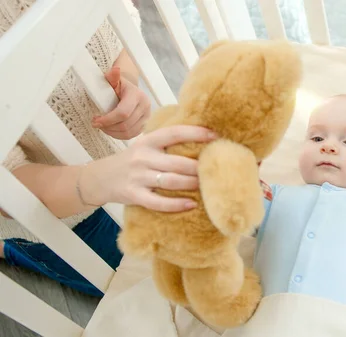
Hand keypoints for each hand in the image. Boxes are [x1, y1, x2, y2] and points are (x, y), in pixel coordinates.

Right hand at [83, 125, 217, 211]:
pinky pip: (158, 202)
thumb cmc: (132, 161)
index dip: (196, 133)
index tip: (216, 135)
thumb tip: (203, 140)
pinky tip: (192, 204)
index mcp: (148, 141)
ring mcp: (137, 177)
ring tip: (208, 186)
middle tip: (216, 170)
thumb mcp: (146, 147)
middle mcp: (143, 157)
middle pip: (177, 162)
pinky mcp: (133, 195)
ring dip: (191, 184)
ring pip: (171, 181)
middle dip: (198, 167)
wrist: (99, 178)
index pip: (175, 133)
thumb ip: (167, 144)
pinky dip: (176, 205)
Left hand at [91, 66, 150, 139]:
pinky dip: (119, 135)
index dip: (108, 120)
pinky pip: (132, 135)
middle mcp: (145, 106)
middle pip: (125, 125)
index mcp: (137, 95)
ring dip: (113, 132)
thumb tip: (115, 70)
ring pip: (129, 132)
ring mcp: (147, 117)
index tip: (95, 120)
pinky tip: (111, 129)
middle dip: (108, 127)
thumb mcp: (113, 80)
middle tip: (97, 124)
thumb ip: (112, 76)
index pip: (123, 113)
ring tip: (103, 127)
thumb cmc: (118, 86)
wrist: (130, 90)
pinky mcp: (145, 125)